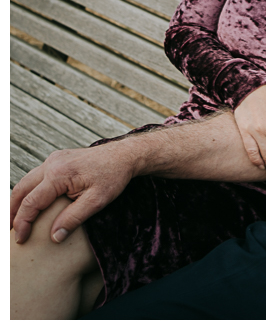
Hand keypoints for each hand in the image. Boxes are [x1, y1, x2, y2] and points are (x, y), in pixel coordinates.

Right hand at [10, 144, 134, 243]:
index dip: (22, 223)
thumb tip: (54, 238)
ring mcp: (54, 159)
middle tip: (8, 232)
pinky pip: (36, 176)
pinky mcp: (58, 159)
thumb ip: (74, 219)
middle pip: (21, 189)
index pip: (31, 202)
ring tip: (13, 221)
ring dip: (17, 201)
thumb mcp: (97, 201)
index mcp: (59, 174)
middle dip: (11, 211)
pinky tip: (28, 205)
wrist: (124, 155)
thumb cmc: (113, 177)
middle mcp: (52, 163)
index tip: (20, 241)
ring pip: (26, 181)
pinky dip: (28, 192)